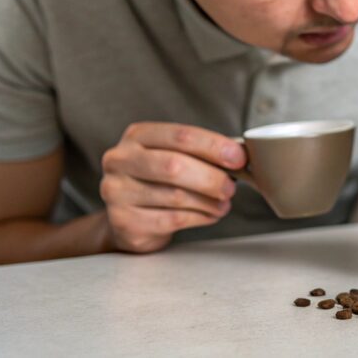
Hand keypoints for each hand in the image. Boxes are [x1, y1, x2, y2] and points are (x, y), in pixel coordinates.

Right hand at [100, 123, 246, 252]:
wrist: (127, 216)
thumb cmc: (158, 180)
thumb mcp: (174, 156)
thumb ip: (201, 153)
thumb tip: (239, 155)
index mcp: (137, 136)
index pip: (180, 135)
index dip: (213, 146)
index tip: (238, 157)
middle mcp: (120, 160)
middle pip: (174, 166)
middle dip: (211, 177)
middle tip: (231, 187)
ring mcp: (117, 191)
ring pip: (176, 196)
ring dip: (209, 201)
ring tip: (223, 204)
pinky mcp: (123, 221)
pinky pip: (172, 219)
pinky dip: (199, 217)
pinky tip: (209, 215)